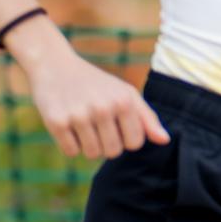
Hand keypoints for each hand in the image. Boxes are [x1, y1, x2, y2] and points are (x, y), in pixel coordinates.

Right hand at [19, 23, 169, 158]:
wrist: (55, 66)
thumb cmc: (97, 84)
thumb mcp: (126, 93)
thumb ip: (147, 118)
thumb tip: (165, 140)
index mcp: (124, 101)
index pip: (135, 143)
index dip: (126, 138)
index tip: (118, 125)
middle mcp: (102, 108)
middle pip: (113, 152)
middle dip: (108, 144)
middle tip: (99, 126)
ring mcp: (79, 115)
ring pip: (92, 154)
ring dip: (89, 145)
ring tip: (84, 125)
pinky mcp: (56, 122)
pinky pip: (71, 152)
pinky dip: (71, 144)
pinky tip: (69, 125)